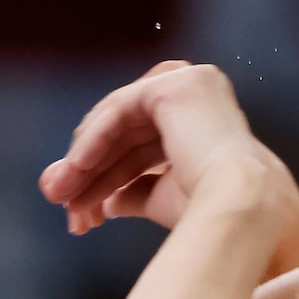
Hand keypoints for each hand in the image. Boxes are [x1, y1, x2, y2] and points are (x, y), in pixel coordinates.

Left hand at [39, 61, 292, 237]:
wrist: (238, 209)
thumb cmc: (211, 211)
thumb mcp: (161, 198)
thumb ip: (132, 192)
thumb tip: (103, 204)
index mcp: (200, 120)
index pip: (139, 146)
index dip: (106, 179)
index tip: (81, 215)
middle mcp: (197, 94)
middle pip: (125, 133)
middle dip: (89, 171)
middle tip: (59, 201)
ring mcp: (188, 83)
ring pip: (118, 121)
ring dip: (84, 160)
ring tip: (60, 194)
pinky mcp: (173, 85)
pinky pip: (119, 111)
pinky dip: (93, 141)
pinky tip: (76, 170)